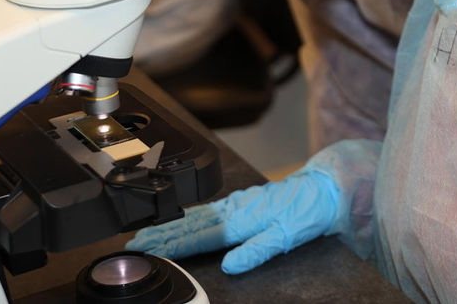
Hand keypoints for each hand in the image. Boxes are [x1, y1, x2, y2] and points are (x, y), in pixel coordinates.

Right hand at [127, 165, 342, 273]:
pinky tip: (181, 220)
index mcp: (240, 220)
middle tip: (133, 243)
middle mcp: (234, 209)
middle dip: (160, 235)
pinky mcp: (241, 201)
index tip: (147, 249)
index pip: (198, 237)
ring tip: (148, 233)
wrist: (322, 189)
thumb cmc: (307, 212)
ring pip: (195, 217)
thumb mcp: (285, 237)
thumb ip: (256, 251)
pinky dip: (187, 218)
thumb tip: (229, 266)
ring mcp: (236, 203)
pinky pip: (206, 211)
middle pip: (189, 225)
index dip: (171, 245)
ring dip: (169, 226)